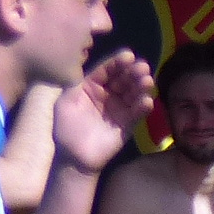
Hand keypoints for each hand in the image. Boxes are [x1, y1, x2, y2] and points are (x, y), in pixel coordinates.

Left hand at [52, 50, 153, 173]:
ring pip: (133, 94)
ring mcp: (119, 109)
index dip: (117, 62)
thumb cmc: (66, 128)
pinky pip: (137, 113)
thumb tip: (97, 69)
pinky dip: (142, 107)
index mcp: (90, 87)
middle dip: (133, 72)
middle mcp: (107, 95)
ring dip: (141, 87)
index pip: (106, 71)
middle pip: (122, 79)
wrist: (74, 157)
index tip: (129, 55)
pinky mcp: (128, 124)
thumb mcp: (66, 100)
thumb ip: (79, 83)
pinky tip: (146, 101)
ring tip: (148, 81)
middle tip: (143, 67)